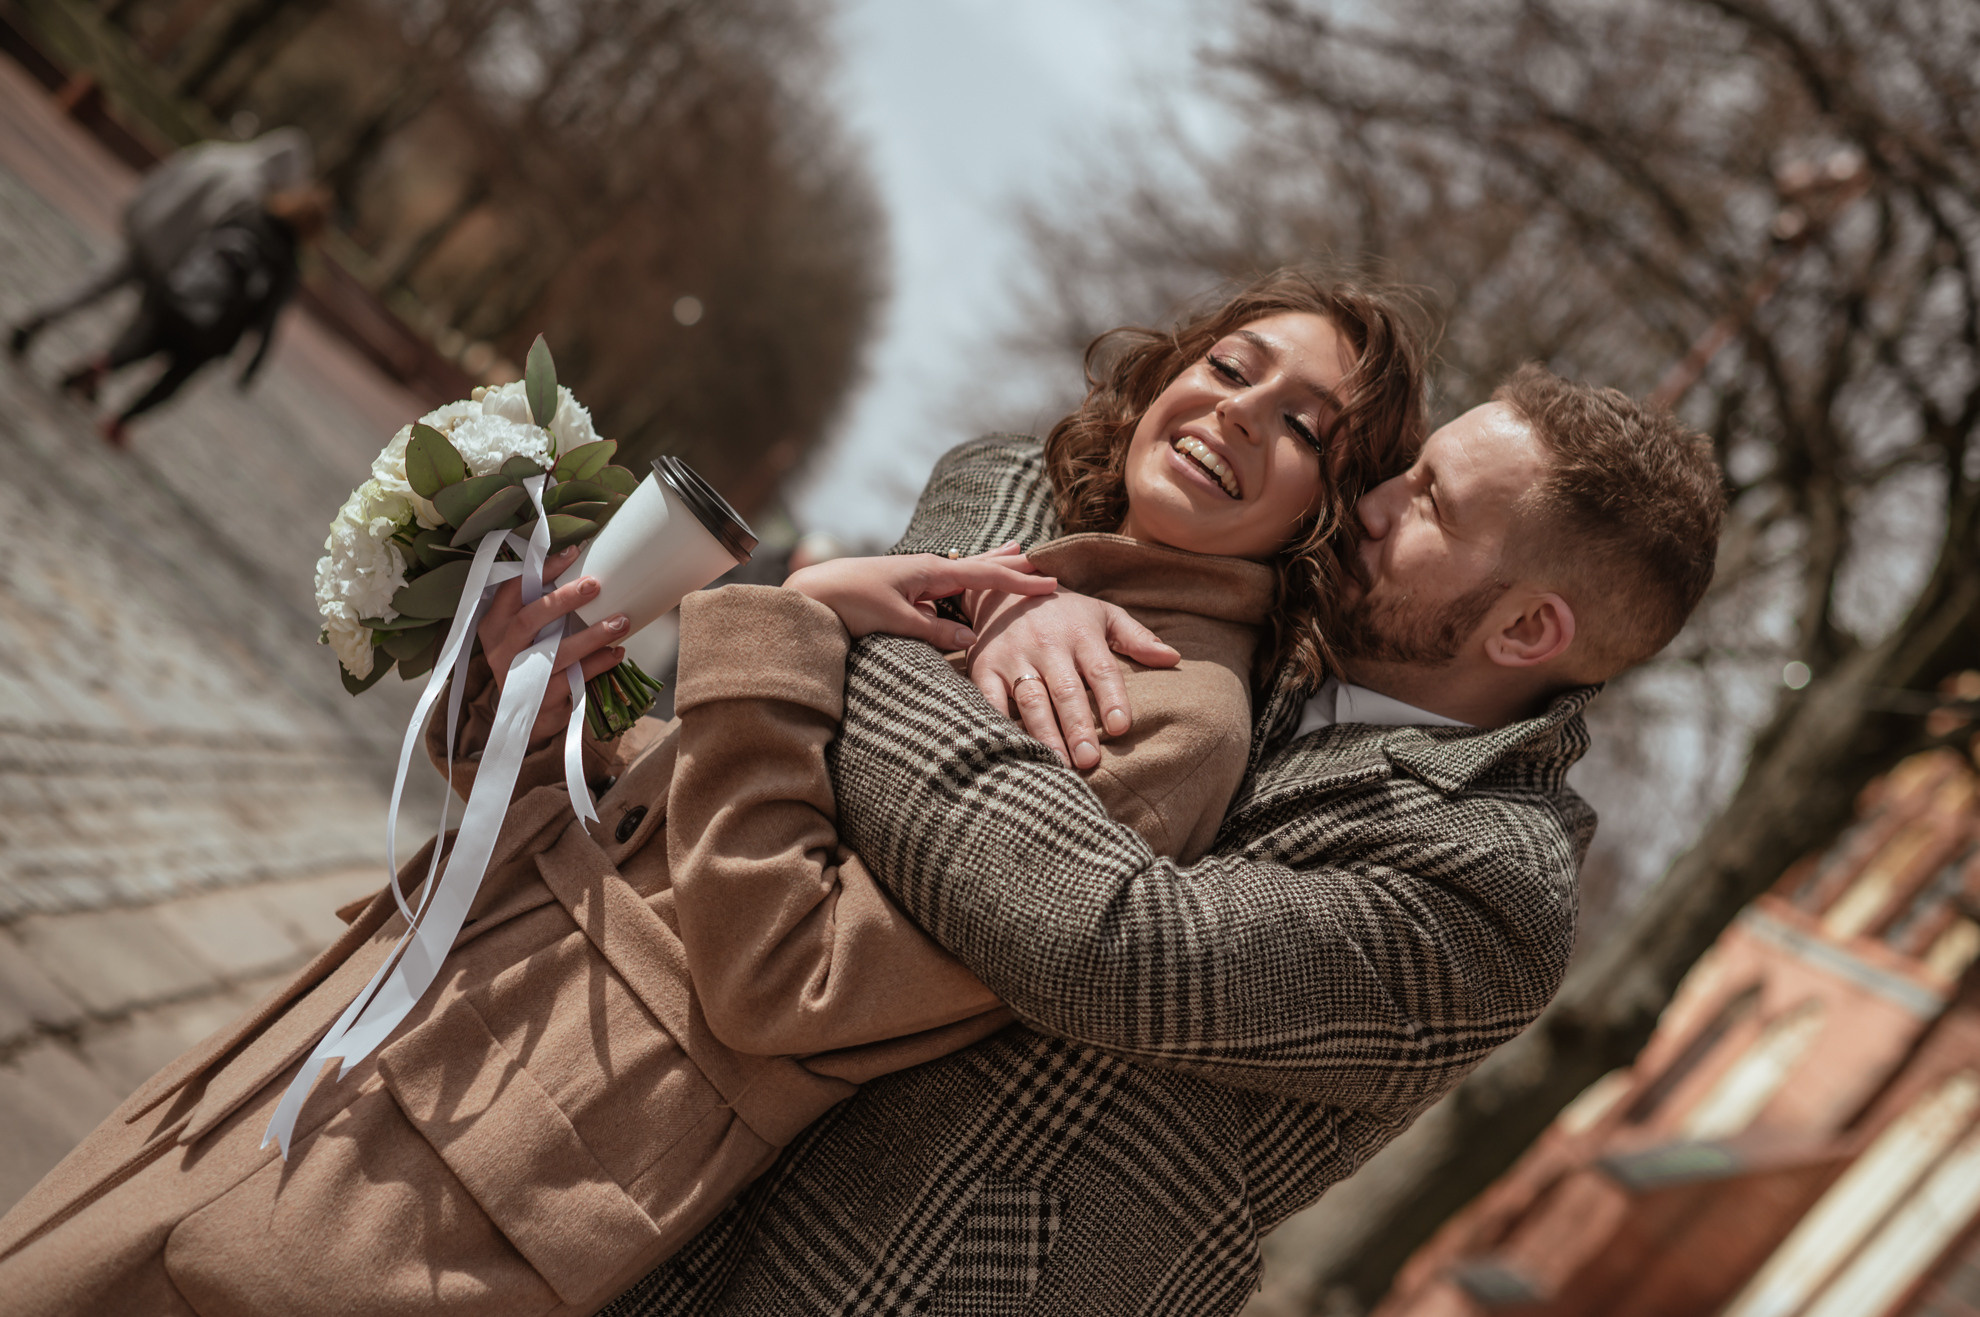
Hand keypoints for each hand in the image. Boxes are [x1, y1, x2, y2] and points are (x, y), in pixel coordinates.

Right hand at [479, 544, 629, 742]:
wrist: (525, 715)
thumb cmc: (531, 659)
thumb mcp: (524, 632)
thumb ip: (540, 603)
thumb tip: (582, 562)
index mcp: (494, 625)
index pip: (512, 590)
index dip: (541, 570)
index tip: (573, 553)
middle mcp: (501, 650)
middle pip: (529, 620)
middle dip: (563, 600)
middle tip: (595, 584)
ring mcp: (520, 677)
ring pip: (556, 653)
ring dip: (592, 635)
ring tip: (621, 621)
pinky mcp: (541, 700)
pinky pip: (575, 679)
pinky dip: (599, 664)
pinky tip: (617, 652)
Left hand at [784, 542, 1056, 647]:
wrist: (811, 592)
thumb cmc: (850, 601)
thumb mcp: (896, 620)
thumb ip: (935, 630)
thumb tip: (972, 638)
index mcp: (931, 571)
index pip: (986, 576)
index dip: (1019, 582)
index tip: (1048, 585)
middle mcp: (927, 569)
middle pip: (979, 564)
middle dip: (1010, 563)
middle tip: (1040, 559)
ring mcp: (915, 577)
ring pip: (964, 571)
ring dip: (991, 566)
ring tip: (1014, 553)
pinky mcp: (904, 588)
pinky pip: (946, 583)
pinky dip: (966, 581)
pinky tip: (966, 581)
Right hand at [967, 588, 1179, 770]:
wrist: (1002, 590)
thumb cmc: (1063, 612)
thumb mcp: (1103, 614)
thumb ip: (1137, 638)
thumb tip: (1173, 658)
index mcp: (1080, 633)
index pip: (1101, 669)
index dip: (1111, 698)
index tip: (1122, 727)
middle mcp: (1047, 645)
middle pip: (1065, 690)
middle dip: (1077, 726)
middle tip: (1089, 760)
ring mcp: (1013, 656)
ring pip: (1030, 700)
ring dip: (1044, 734)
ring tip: (1058, 764)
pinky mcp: (984, 668)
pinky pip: (990, 699)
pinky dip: (998, 723)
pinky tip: (1011, 749)